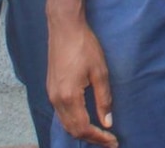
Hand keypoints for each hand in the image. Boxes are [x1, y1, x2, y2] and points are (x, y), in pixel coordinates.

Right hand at [48, 17, 116, 146]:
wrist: (64, 27)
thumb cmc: (84, 46)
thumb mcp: (100, 72)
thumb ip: (103, 99)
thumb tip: (107, 122)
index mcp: (69, 97)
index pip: (83, 128)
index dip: (98, 138)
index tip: (113, 141)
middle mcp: (56, 99)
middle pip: (72, 130)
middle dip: (91, 138)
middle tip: (108, 141)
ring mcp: (51, 94)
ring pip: (65, 123)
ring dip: (81, 131)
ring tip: (99, 133)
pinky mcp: (51, 88)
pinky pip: (61, 113)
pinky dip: (73, 122)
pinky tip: (85, 119)